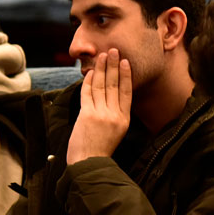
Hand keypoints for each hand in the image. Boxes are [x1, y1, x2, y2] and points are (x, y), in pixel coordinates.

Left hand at [66, 49, 131, 164]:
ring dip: (101, 69)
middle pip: (114, 85)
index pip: (127, 92)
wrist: (89, 163)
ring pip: (101, 86)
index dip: (126, 75)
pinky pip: (88, 93)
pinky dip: (88, 81)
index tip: (126, 62)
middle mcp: (114, 115)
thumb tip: (112, 97)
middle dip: (113, 66)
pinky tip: (90, 72)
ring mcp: (100, 114)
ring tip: (102, 56)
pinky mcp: (87, 115)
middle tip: (113, 50)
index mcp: (124, 119)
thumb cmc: (101, 150)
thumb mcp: (116, 133)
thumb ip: (116, 116)